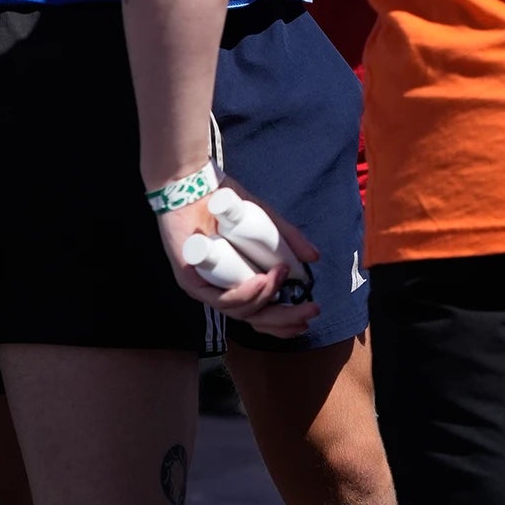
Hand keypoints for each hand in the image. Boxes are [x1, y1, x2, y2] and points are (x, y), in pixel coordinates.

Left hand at [154, 180, 320, 339]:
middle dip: (284, 319)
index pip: (259, 313)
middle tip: (309, 310)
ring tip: (279, 276)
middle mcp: (220, 289)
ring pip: (238, 311)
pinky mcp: (190, 280)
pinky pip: (218, 298)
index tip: (307, 320)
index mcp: (235, 280)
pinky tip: (260, 283)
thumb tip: (314, 258)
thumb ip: (287, 237)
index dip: (283, 322)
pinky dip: (243, 295)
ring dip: (266, 297)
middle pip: (253, 317)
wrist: (190, 182)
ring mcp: (204, 287)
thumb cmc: (222, 200)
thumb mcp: (262, 217)